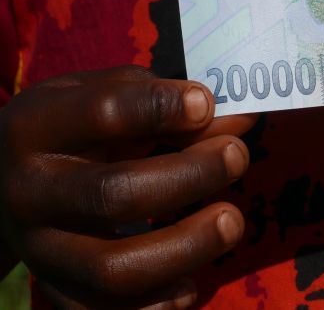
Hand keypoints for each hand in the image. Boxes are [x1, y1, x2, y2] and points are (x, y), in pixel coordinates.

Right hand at [0, 66, 257, 307]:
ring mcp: (41, 251)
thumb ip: (166, 100)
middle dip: (190, 175)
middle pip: (114, 194)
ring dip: (189, 245)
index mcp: (37, 127)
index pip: (102, 113)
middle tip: (236, 155)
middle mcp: (30, 192)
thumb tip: (238, 117)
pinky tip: (189, 282)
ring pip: (115, 268)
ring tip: (230, 219)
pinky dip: (159, 304)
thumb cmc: (75, 130)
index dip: (161, 108)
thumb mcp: (103, 96)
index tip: (207, 104)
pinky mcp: (59, 294)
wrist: (5, 184)